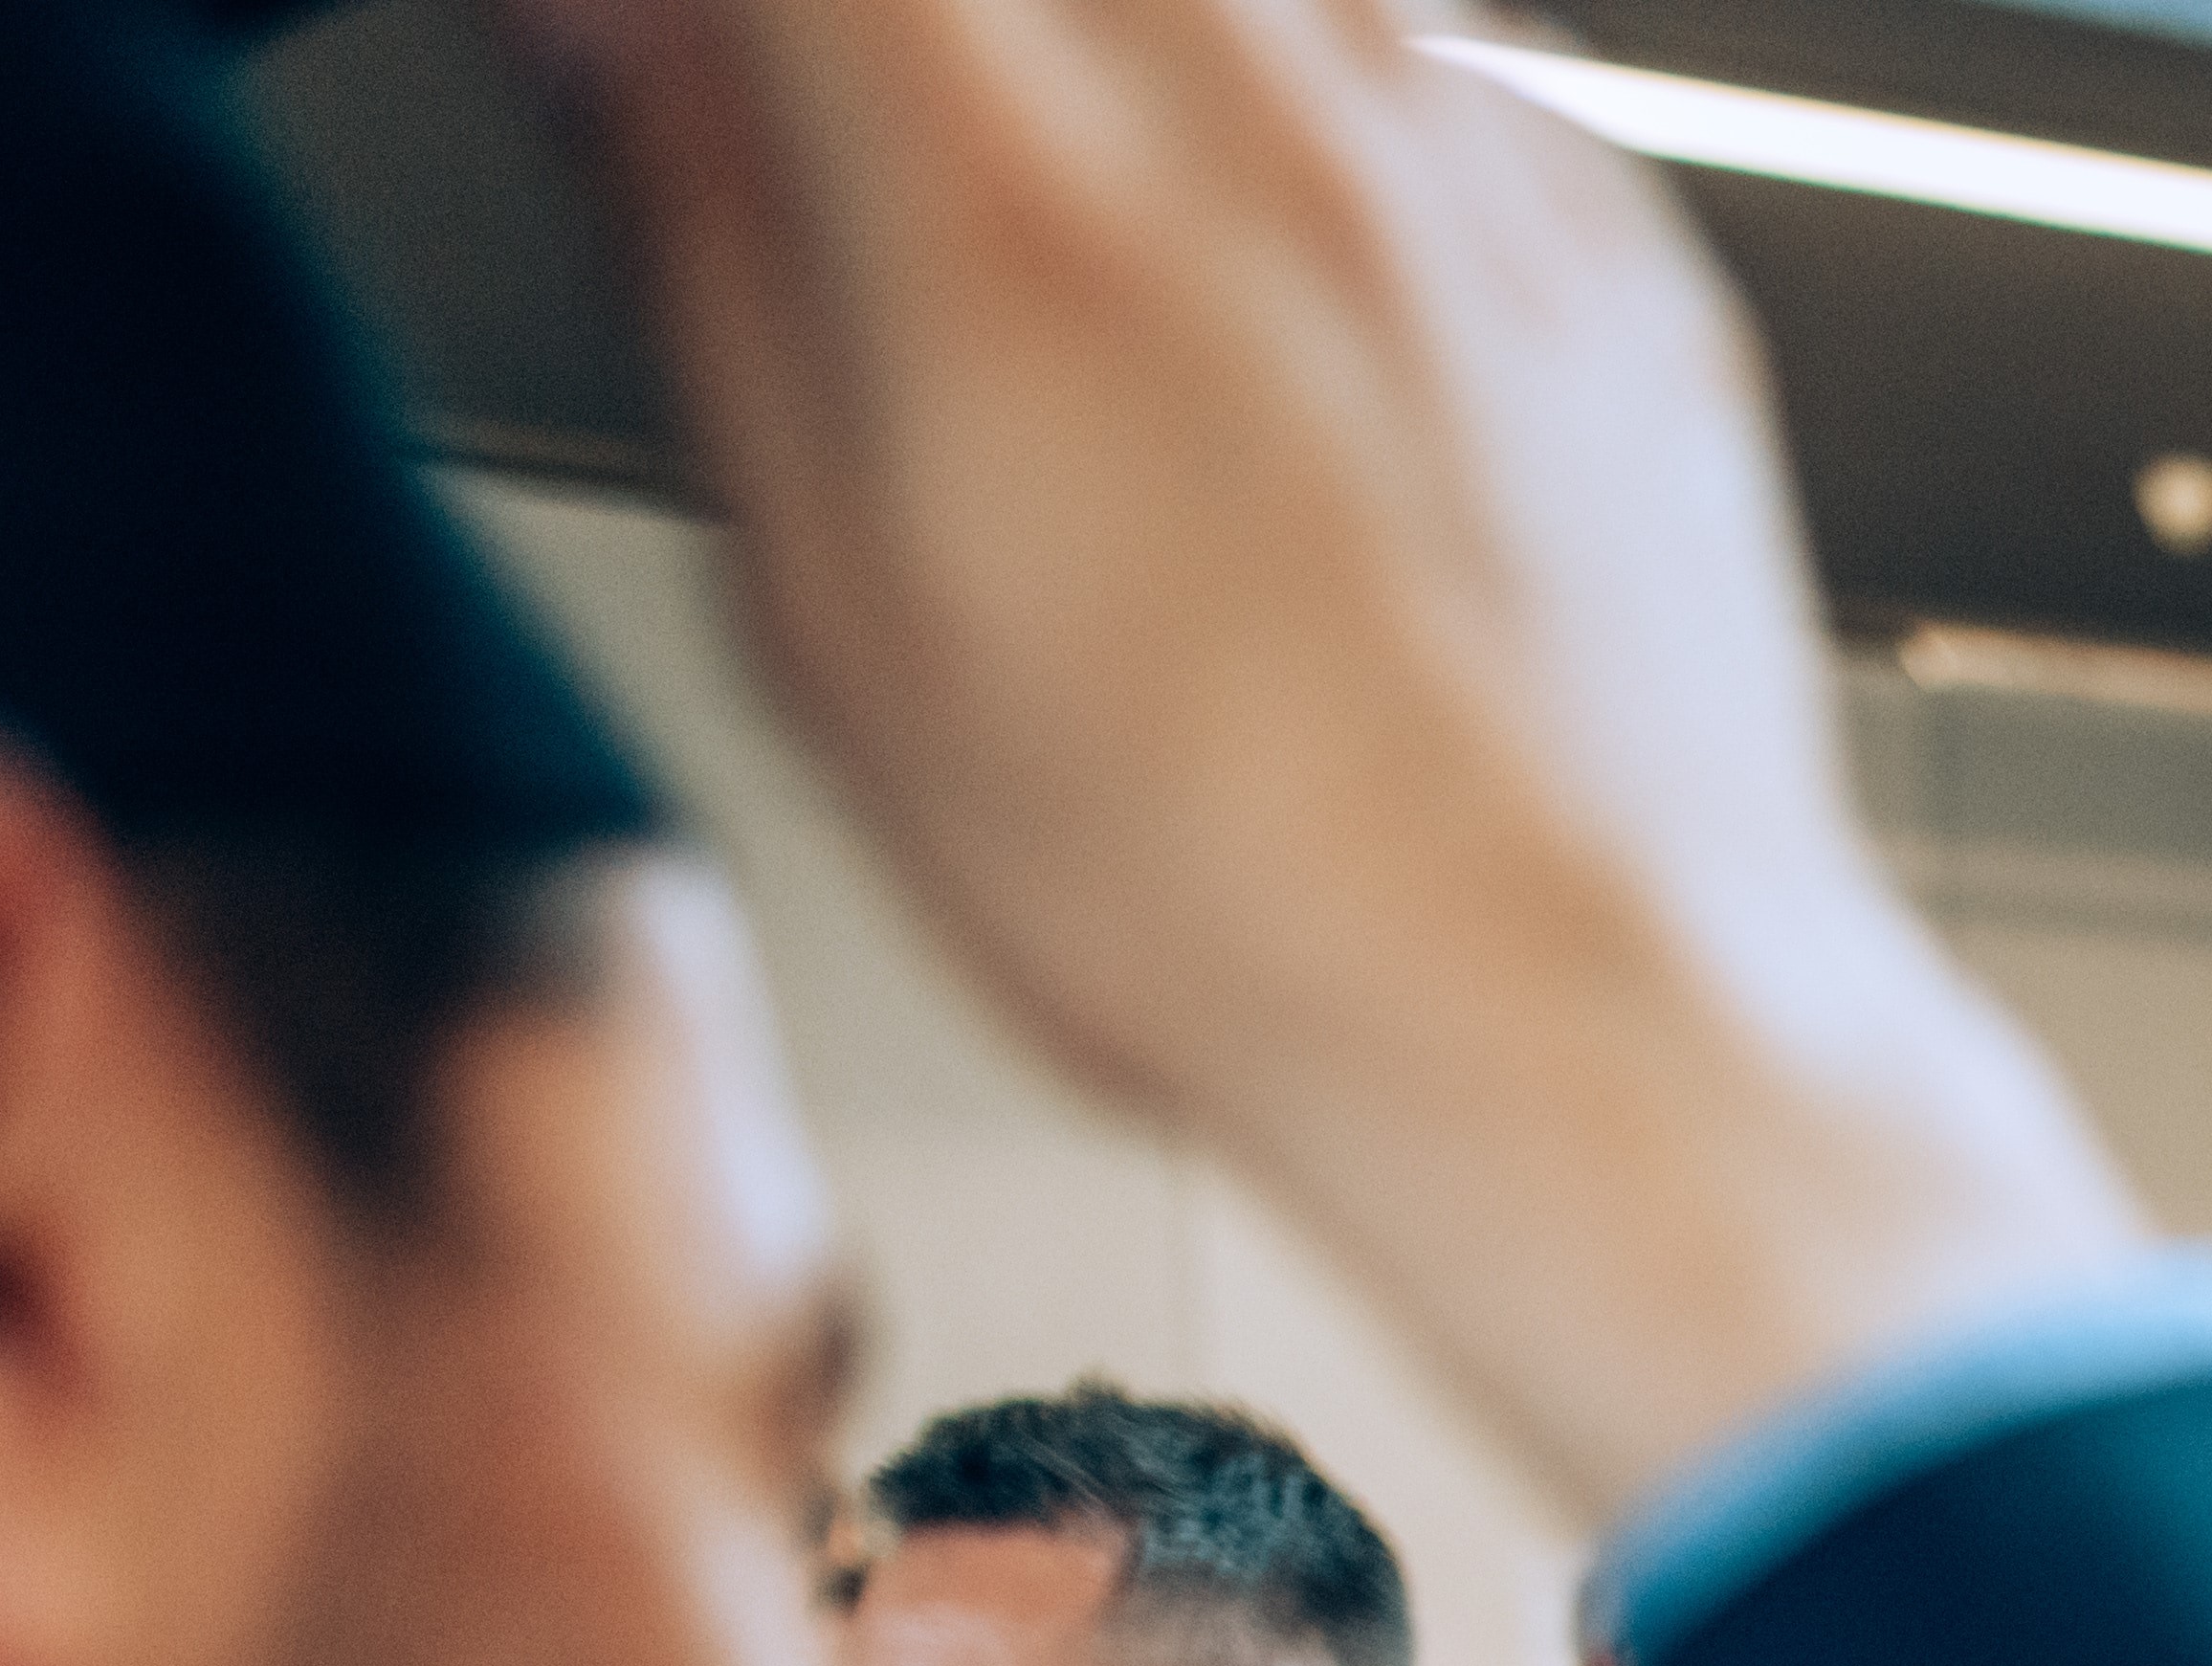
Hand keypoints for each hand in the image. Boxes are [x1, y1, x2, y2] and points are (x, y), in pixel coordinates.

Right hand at [522, 0, 2142, 1517]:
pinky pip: (1401, 44)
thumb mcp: (844, 611)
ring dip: (1108, 71)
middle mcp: (1238, 79)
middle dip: (916, 67)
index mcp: (992, 170)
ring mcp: (1449, 119)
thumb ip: (706, 245)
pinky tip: (1274, 322)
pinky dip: (1299, 121)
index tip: (665, 83)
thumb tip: (614, 33)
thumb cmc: (1245, 894)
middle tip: (886, 198)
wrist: (1597, 1020)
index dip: (722, 30)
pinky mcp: (1596, 192)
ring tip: (1091, 280)